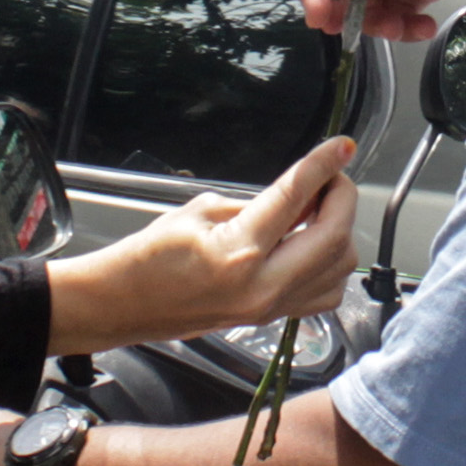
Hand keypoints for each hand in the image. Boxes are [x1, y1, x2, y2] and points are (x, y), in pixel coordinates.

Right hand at [45, 135, 357, 352]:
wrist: (123, 304)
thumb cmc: (149, 258)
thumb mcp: (199, 212)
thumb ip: (255, 204)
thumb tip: (298, 194)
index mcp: (238, 252)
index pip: (296, 198)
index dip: (323, 166)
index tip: (341, 147)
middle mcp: (261, 286)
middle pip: (334, 238)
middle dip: (341, 199)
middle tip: (330, 178)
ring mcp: (269, 307)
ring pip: (337, 269)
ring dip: (338, 233)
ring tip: (318, 212)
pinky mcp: (270, 318)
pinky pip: (324, 293)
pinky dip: (330, 265)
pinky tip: (310, 246)